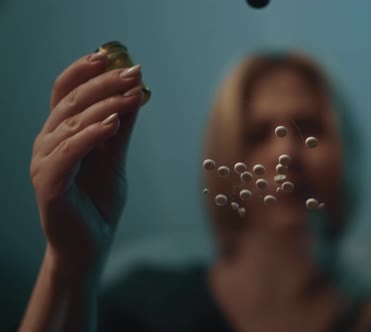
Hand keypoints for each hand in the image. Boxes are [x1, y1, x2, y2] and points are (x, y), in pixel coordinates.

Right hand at [29, 50, 143, 270]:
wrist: (91, 243)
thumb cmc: (99, 200)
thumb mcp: (115, 158)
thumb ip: (122, 128)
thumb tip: (136, 93)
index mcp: (61, 133)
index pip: (65, 92)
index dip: (83, 71)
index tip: (109, 54)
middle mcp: (48, 142)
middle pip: (71, 102)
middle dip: (103, 83)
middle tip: (132, 72)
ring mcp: (44, 162)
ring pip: (70, 124)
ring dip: (102, 106)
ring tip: (130, 95)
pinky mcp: (48, 182)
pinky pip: (69, 152)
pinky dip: (90, 135)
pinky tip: (112, 124)